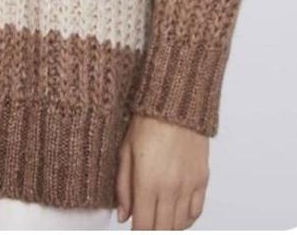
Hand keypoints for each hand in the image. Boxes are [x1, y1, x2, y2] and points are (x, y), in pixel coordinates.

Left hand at [116, 114, 208, 229]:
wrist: (175, 104)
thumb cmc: (146, 123)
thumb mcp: (125, 152)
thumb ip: (123, 188)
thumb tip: (123, 216)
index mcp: (148, 182)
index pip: (144, 226)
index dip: (137, 232)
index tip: (134, 228)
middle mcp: (170, 189)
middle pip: (162, 229)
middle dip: (152, 230)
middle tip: (145, 223)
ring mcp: (188, 186)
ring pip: (180, 224)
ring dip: (167, 226)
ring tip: (157, 218)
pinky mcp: (202, 180)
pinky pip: (196, 212)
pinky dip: (186, 219)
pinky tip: (176, 215)